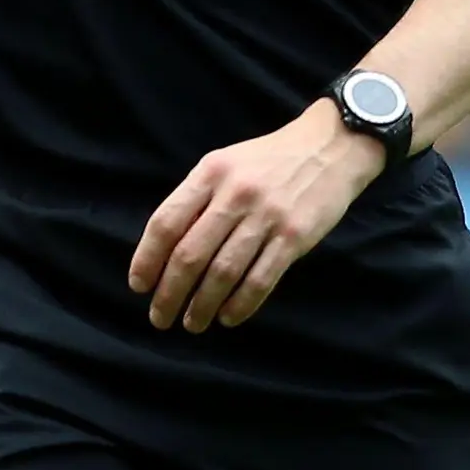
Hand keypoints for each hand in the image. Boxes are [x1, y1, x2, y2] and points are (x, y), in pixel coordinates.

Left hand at [129, 99, 387, 332]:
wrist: (331, 146)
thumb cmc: (269, 159)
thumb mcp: (225, 163)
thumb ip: (197, 198)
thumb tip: (164, 248)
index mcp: (210, 172)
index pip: (166, 222)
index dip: (147, 259)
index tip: (139, 286)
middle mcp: (235, 194)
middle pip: (191, 254)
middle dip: (170, 293)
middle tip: (160, 317)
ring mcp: (267, 216)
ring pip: (223, 273)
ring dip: (202, 305)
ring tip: (192, 323)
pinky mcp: (295, 237)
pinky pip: (261, 279)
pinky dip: (240, 304)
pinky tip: (228, 317)